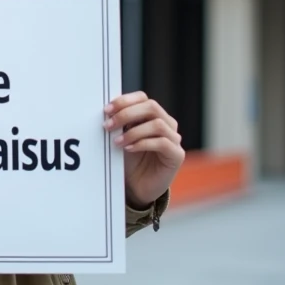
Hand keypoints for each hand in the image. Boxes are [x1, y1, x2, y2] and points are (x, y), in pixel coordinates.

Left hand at [103, 92, 184, 208]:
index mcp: (154, 115)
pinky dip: (142, 144)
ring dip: (133, 132)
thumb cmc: (130, 161)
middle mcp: (167, 124)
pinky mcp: (177, 155)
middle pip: (151, 107)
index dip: (125, 101)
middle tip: (109, 125)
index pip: (143, 98)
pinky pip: (162, 143)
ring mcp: (174, 139)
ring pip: (157, 124)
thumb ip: (120, 124)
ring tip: (117, 142)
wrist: (138, 187)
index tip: (106, 110)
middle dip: (127, 114)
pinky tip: (129, 149)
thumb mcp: (122, 138)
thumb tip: (107, 111)